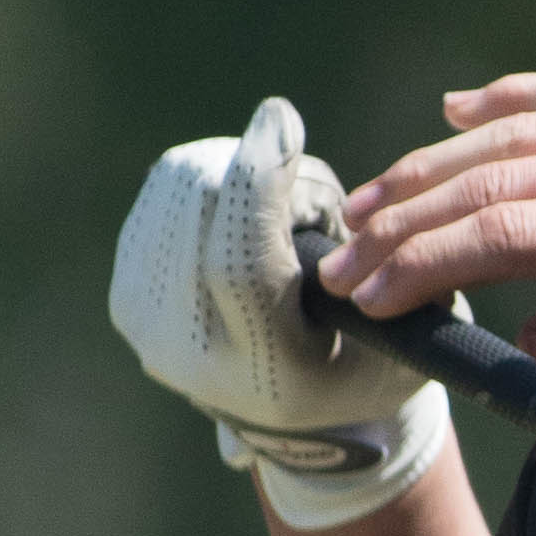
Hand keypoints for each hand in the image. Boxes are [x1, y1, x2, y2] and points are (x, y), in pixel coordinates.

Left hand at [110, 98, 462, 526]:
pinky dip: (221, 179)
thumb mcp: (406, 319)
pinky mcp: (129, 285)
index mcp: (265, 371)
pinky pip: (170, 188)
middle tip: (320, 211)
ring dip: (247, 174)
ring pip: (184, 183)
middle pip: (205, 203)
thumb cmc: (369, 362)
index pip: (240, 260)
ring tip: (289, 220)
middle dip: (271, 174)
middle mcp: (186, 350)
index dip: (258, 182)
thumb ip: (375, 249)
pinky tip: (251, 214)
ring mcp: (145, 318)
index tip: (282, 115)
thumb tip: (308, 158)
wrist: (301, 420)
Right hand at [322, 68, 535, 361]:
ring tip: (371, 197)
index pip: (502, 239)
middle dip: (405, 221)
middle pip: (492, 182)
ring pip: (519, 131)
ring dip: (434, 163)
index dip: (423, 265)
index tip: (368, 296)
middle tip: (339, 258)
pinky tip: (458, 109)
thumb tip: (527, 340)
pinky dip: (511, 99)